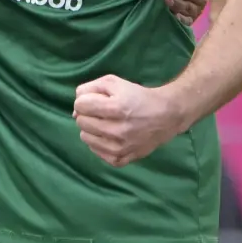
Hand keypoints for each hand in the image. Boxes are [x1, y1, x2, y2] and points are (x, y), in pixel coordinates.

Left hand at [72, 75, 187, 167]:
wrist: (166, 116)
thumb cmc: (138, 96)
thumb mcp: (114, 82)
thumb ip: (89, 89)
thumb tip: (75, 109)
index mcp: (117, 108)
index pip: (80, 105)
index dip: (85, 100)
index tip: (97, 100)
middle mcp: (118, 130)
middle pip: (81, 122)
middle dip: (88, 114)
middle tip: (103, 112)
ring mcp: (120, 148)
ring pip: (85, 138)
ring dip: (91, 129)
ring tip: (106, 123)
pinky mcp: (122, 160)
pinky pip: (96, 152)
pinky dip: (99, 143)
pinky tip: (109, 136)